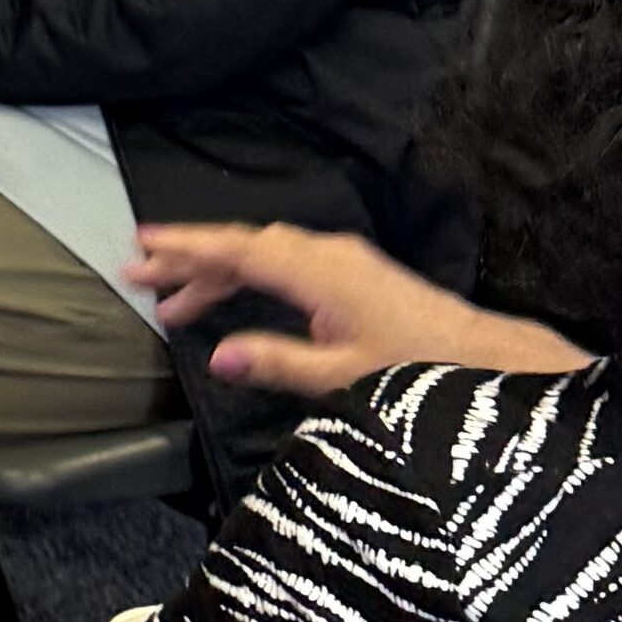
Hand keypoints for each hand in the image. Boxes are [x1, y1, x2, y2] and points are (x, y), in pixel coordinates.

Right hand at [125, 221, 580, 393]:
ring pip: (264, 255)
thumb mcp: (342, 375)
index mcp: (318, 272)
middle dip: (190, 261)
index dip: (187, 248)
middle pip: (244, 247)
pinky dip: (250, 276)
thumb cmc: (418, 367)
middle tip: (139, 275)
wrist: (482, 357)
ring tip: (174, 303)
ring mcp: (341, 260)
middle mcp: (327, 254)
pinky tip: (235, 298)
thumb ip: (276, 362)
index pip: (238, 251)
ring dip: (218, 272)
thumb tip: (218, 356)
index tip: (143, 246)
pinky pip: (285, 262)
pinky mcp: (352, 274)